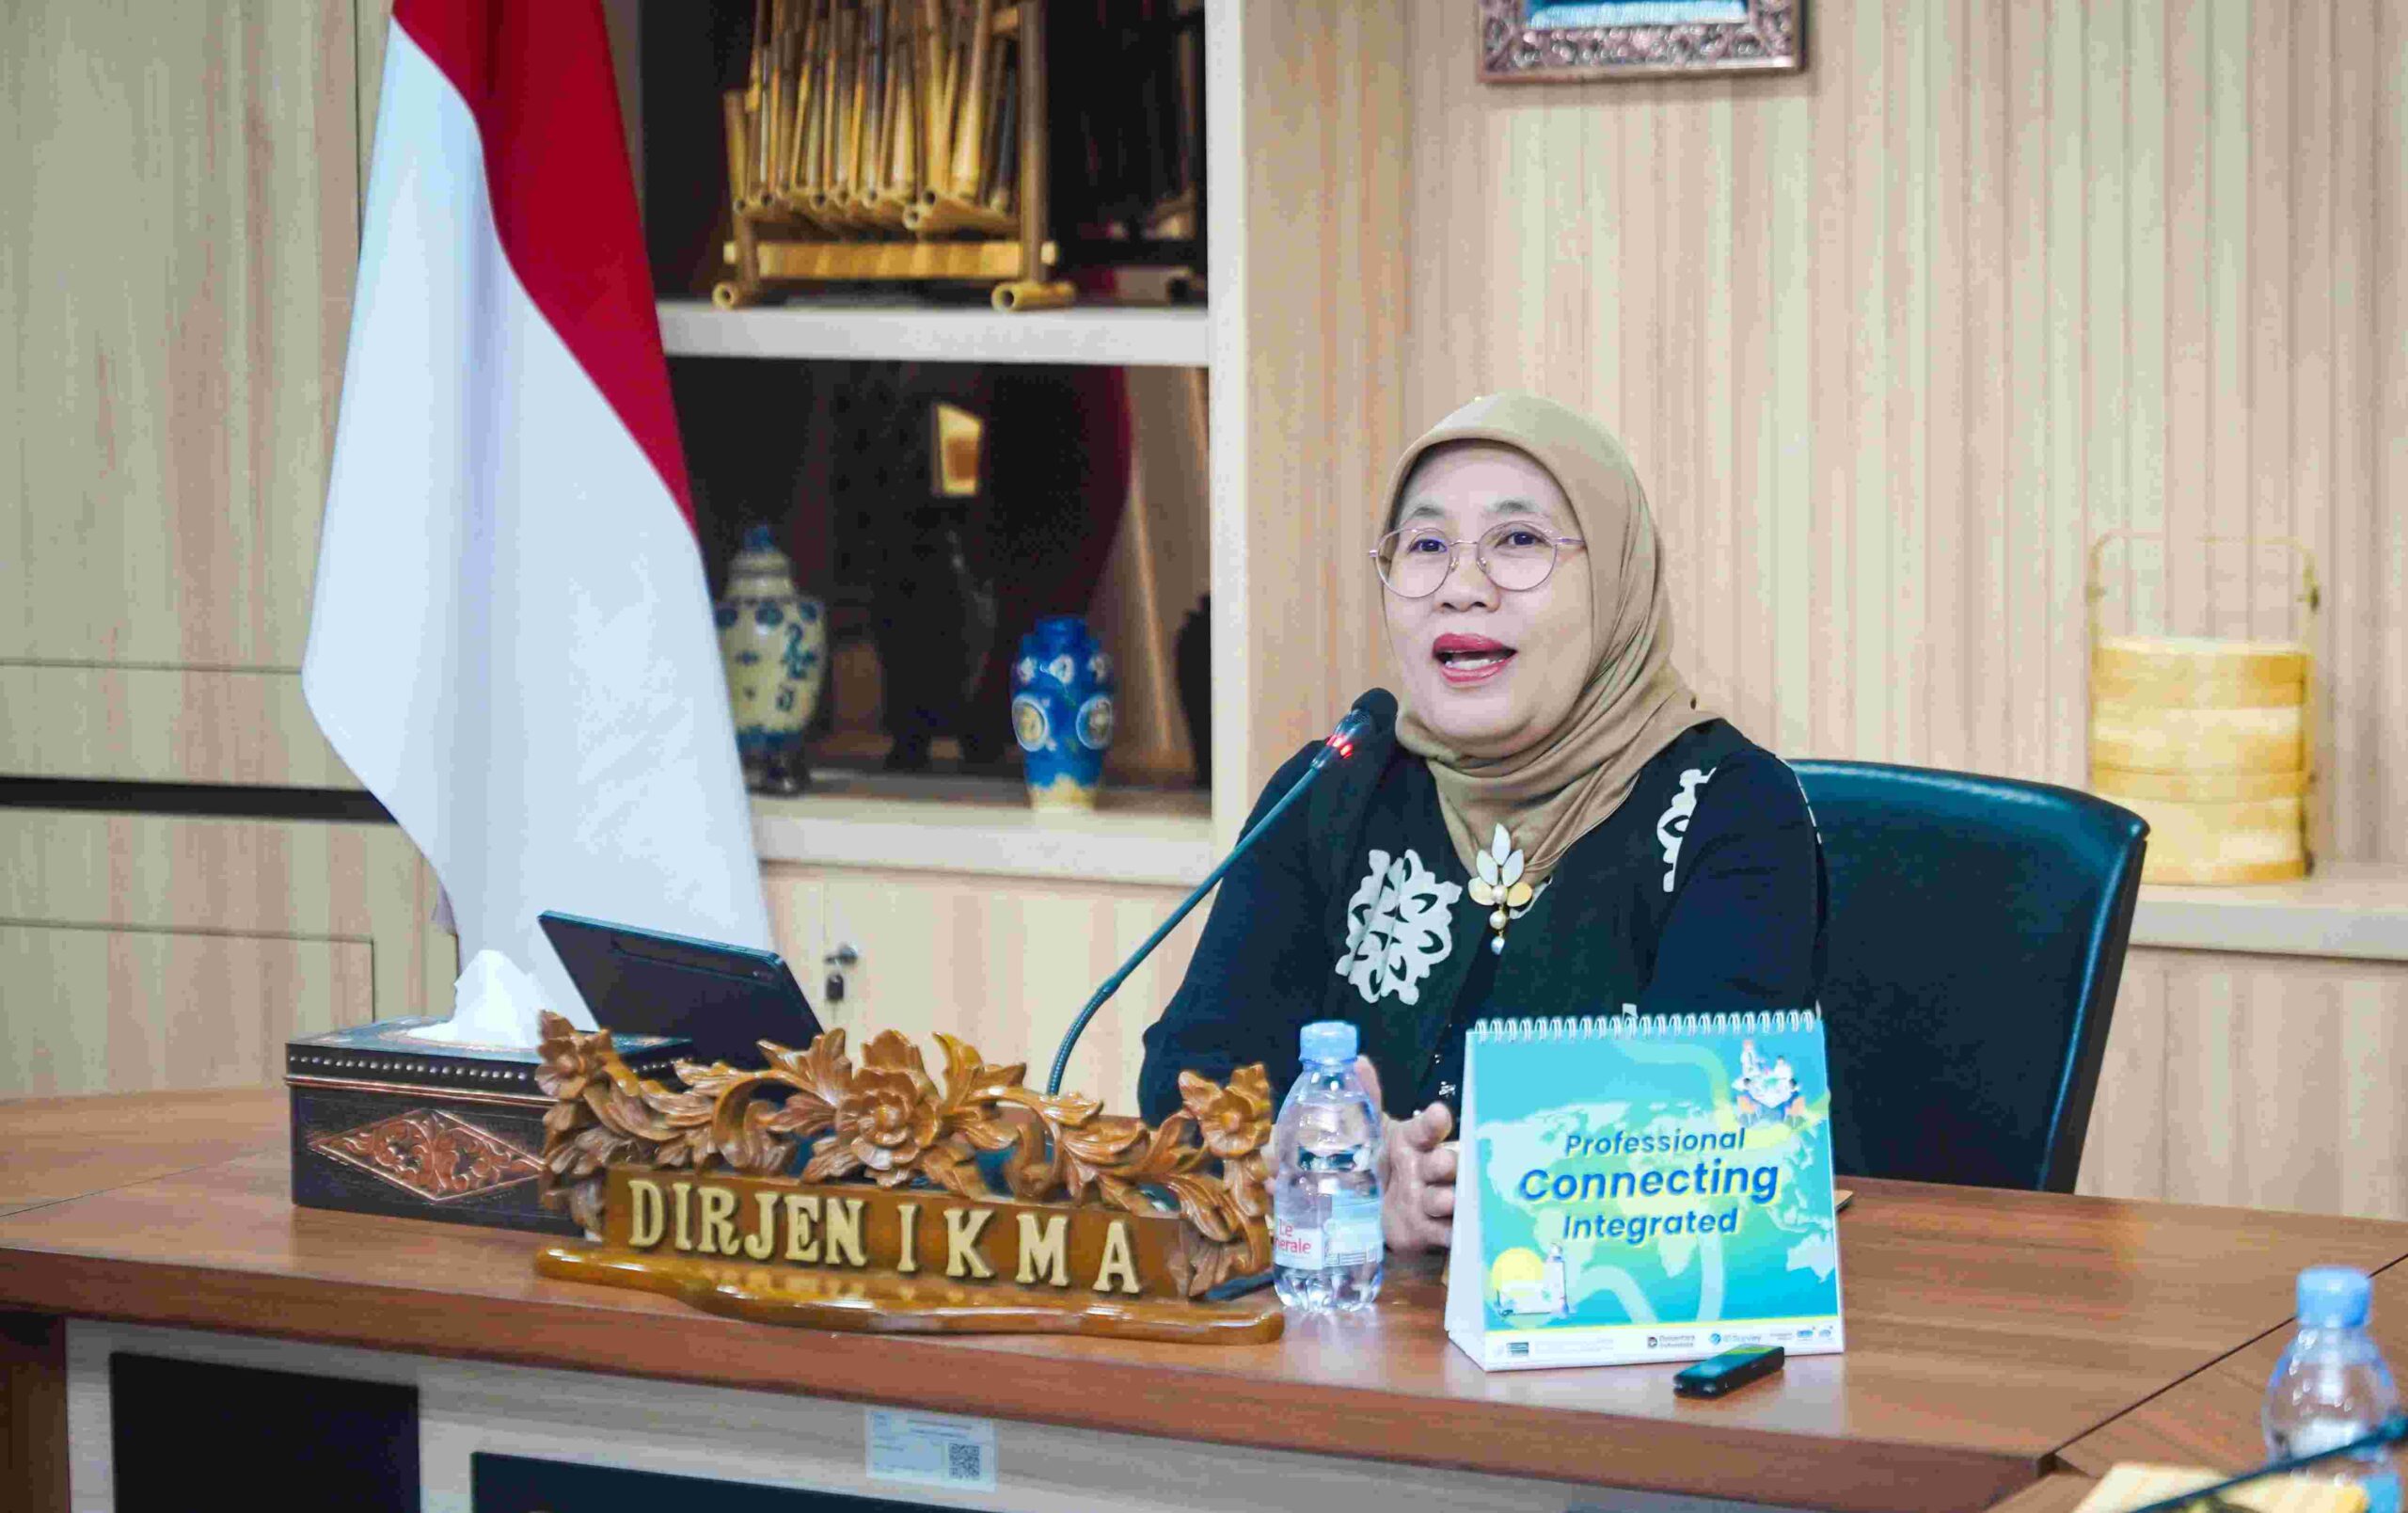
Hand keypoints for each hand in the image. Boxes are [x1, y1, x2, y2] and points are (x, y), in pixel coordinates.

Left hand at [1356, 1056, 1457, 1253]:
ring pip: (1450, 1197)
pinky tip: (1453, 1234)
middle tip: (1439, 1162)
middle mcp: (1428, 1167)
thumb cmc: (1376, 1159)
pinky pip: (1449, 1233)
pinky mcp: (1432, 1230)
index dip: (1434, 1120)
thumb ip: (1363, 1099)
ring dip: (1448, 1199)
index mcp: (1413, 1140)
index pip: (1428, 1126)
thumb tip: (1355, 1062)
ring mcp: (1433, 1199)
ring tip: (1443, 1200)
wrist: (1371, 1208)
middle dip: (1446, 1162)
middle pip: (1447, 1161)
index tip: (1437, 1114)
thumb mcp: (1367, 1131)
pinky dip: (1452, 1234)